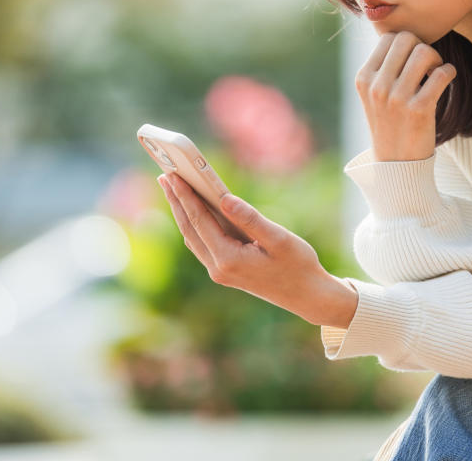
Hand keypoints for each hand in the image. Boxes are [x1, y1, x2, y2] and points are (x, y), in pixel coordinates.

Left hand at [157, 172, 358, 328]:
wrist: (307, 296)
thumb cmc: (298, 265)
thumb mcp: (278, 238)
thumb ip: (250, 218)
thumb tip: (225, 197)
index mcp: (228, 259)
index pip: (199, 221)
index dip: (185, 196)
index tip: (172, 175)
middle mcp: (218, 268)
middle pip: (189, 229)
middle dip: (176, 201)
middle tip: (164, 175)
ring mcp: (219, 272)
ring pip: (193, 237)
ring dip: (182, 212)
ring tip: (173, 188)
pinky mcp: (225, 271)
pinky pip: (203, 244)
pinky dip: (195, 224)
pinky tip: (194, 210)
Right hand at [356, 31, 456, 161]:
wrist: (396, 164)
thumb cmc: (390, 123)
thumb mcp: (374, 95)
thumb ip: (384, 68)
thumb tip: (406, 37)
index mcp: (364, 78)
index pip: (388, 38)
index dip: (406, 43)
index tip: (412, 59)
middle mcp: (377, 87)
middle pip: (406, 40)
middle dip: (421, 46)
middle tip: (427, 64)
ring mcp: (397, 99)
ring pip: (424, 52)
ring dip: (436, 58)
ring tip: (435, 72)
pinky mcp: (419, 110)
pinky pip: (441, 74)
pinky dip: (448, 72)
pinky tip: (446, 79)